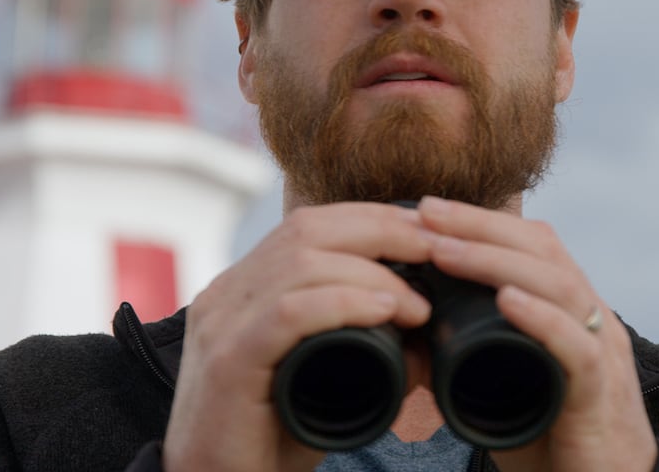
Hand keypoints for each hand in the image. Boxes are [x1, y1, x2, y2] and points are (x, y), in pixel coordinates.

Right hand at [163, 203, 434, 471]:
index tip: (427, 232)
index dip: (372, 218)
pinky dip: (344, 304)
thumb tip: (426, 329)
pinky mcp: (228, 362)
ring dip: (373, 274)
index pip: (309, 224)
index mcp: (244, 288)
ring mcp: (222, 323)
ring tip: (419, 305)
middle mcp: (228, 294)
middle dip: (381, 230)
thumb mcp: (321, 379)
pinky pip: (288, 313)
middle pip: (307, 228)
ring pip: (302, 263)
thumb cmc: (269, 440)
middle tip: (436, 254)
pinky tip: (384, 312)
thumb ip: (363, 348)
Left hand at [419, 196, 656, 471]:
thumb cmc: (554, 437)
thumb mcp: (512, 380)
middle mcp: (592, 320)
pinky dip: (541, 320)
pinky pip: (576, 349)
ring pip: (558, 287)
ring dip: (495, 262)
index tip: (428, 210)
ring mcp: (602, 354)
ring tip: (444, 250)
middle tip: (427, 213)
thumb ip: (479, 352)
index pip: (534, 244)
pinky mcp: (600, 397)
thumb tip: (416, 332)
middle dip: (480, 226)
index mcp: (572, 310)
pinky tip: (507, 301)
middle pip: (542, 251)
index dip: (483, 221)